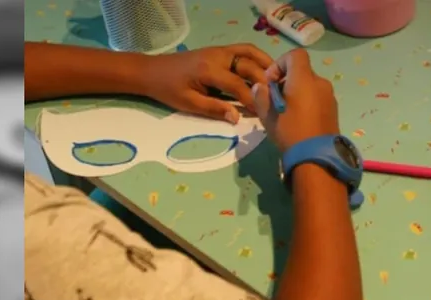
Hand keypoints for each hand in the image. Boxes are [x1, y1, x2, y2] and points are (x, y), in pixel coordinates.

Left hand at [141, 44, 272, 123]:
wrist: (152, 71)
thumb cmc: (168, 89)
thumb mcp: (188, 104)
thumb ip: (214, 109)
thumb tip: (237, 118)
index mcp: (209, 70)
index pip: (239, 85)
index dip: (253, 100)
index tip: (264, 113)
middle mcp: (218, 56)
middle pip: (249, 66)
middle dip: (264, 82)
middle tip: (277, 96)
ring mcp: (219, 51)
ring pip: (249, 52)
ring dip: (265, 64)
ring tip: (277, 79)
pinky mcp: (219, 51)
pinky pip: (243, 50)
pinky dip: (257, 57)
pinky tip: (264, 69)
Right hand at [250, 49, 338, 151]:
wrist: (317, 158)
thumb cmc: (290, 131)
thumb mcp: (267, 114)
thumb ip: (261, 95)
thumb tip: (261, 87)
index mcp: (304, 79)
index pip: (295, 55)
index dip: (280, 63)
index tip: (271, 81)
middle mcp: (321, 83)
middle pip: (302, 72)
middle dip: (286, 80)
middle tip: (276, 100)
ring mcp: (330, 97)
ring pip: (310, 86)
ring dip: (297, 92)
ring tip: (287, 112)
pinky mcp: (334, 110)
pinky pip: (317, 98)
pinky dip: (307, 102)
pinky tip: (299, 121)